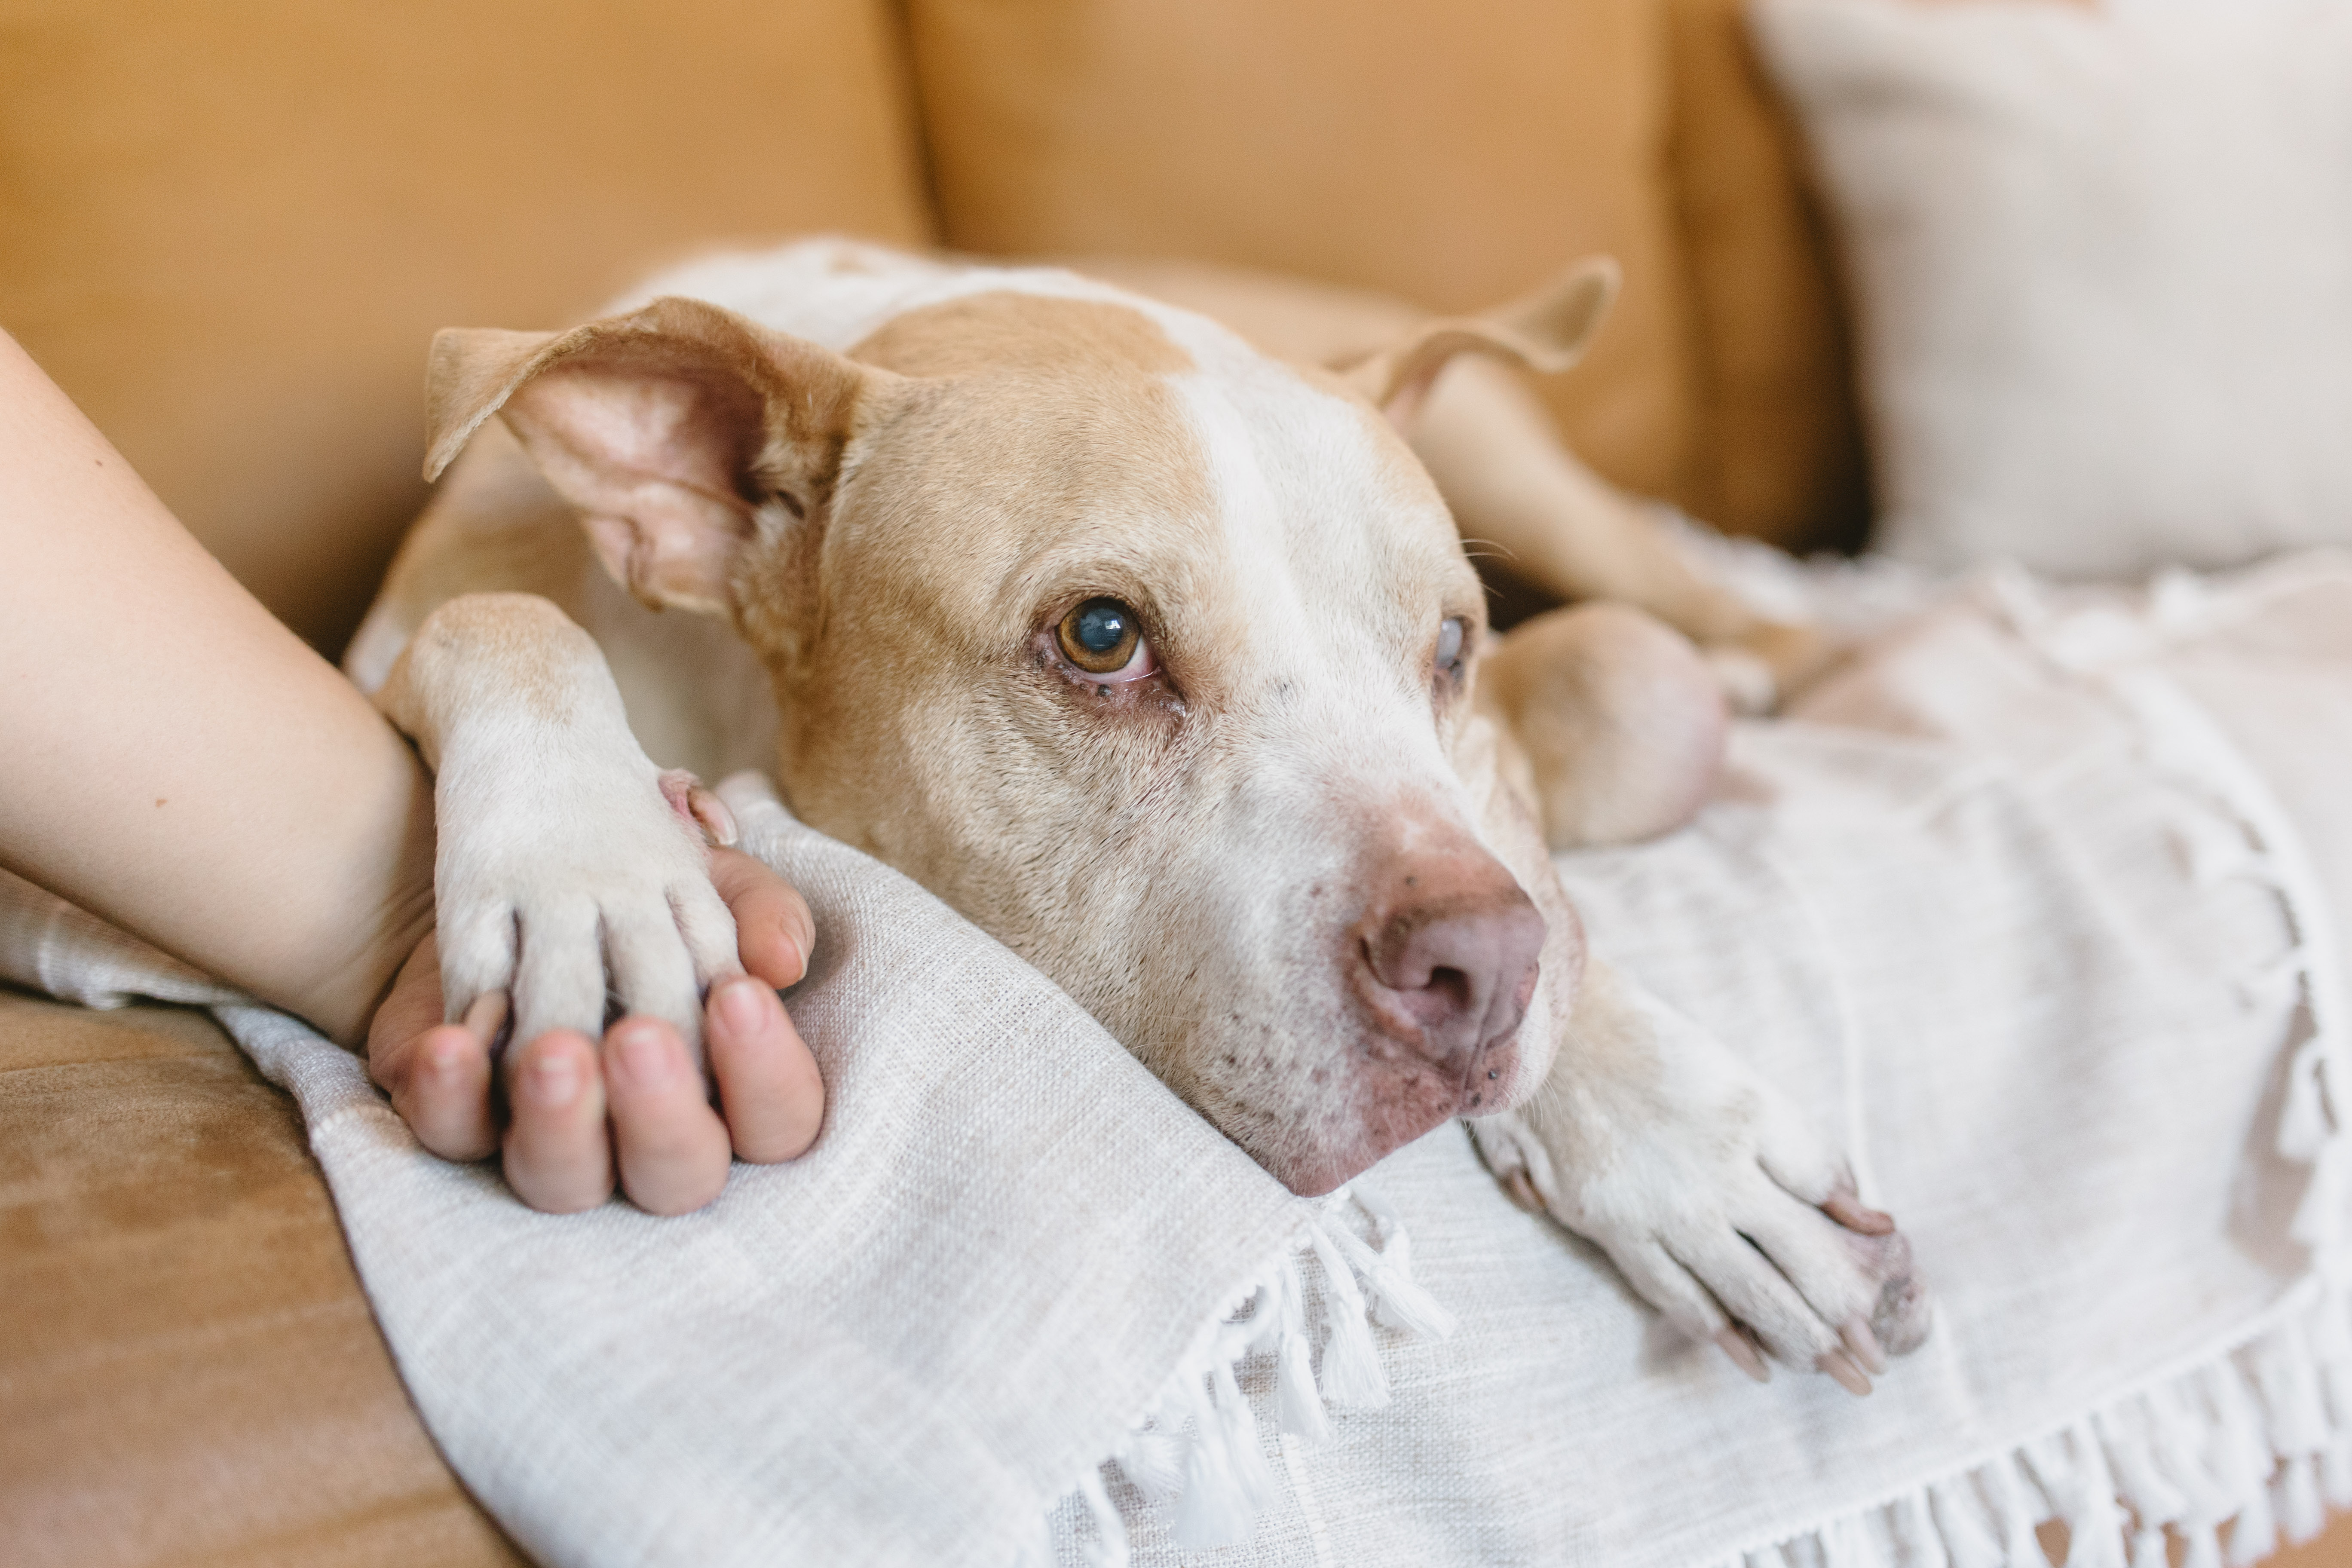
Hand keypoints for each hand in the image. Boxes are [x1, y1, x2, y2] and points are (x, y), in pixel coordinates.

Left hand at [366, 847, 821, 1213]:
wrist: (515, 846)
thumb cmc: (633, 886)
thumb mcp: (703, 880)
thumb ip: (759, 910)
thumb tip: (780, 961)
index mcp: (726, 1084)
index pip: (778, 1122)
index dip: (764, 1074)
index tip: (737, 994)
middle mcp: (643, 1134)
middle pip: (677, 1179)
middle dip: (661, 1118)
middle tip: (637, 1039)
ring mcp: (547, 1135)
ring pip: (560, 1181)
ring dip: (559, 1124)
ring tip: (550, 1051)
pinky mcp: (456, 1115)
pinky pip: (452, 1138)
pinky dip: (451, 1096)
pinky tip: (452, 1044)